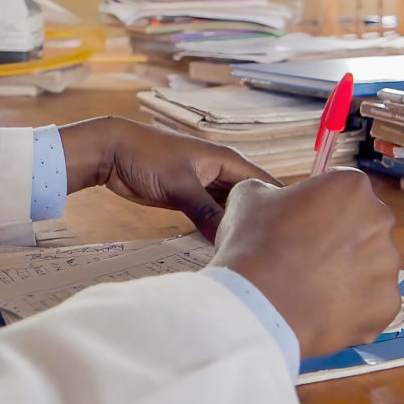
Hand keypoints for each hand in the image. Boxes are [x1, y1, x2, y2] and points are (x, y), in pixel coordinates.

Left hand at [59, 116, 279, 241]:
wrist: (114, 153)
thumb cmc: (149, 157)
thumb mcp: (180, 185)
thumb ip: (206, 211)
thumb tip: (228, 238)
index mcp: (228, 161)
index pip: (263, 182)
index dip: (277, 203)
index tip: (289, 230)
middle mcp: (223, 173)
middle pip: (250, 199)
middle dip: (257, 219)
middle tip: (269, 248)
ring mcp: (207, 187)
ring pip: (231, 209)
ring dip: (235, 226)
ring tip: (249, 250)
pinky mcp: (192, 199)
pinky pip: (212, 216)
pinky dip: (217, 228)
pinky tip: (222, 246)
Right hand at [209, 169, 400, 356]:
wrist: (257, 305)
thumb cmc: (254, 242)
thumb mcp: (249, 196)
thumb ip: (271, 189)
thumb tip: (275, 198)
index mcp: (351, 186)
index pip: (342, 191)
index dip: (319, 207)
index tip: (301, 224)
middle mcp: (380, 219)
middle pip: (363, 226)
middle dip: (341, 238)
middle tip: (307, 256)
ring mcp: (388, 265)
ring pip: (370, 265)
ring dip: (348, 272)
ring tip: (312, 287)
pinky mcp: (387, 304)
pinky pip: (371, 301)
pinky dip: (351, 306)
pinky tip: (322, 308)